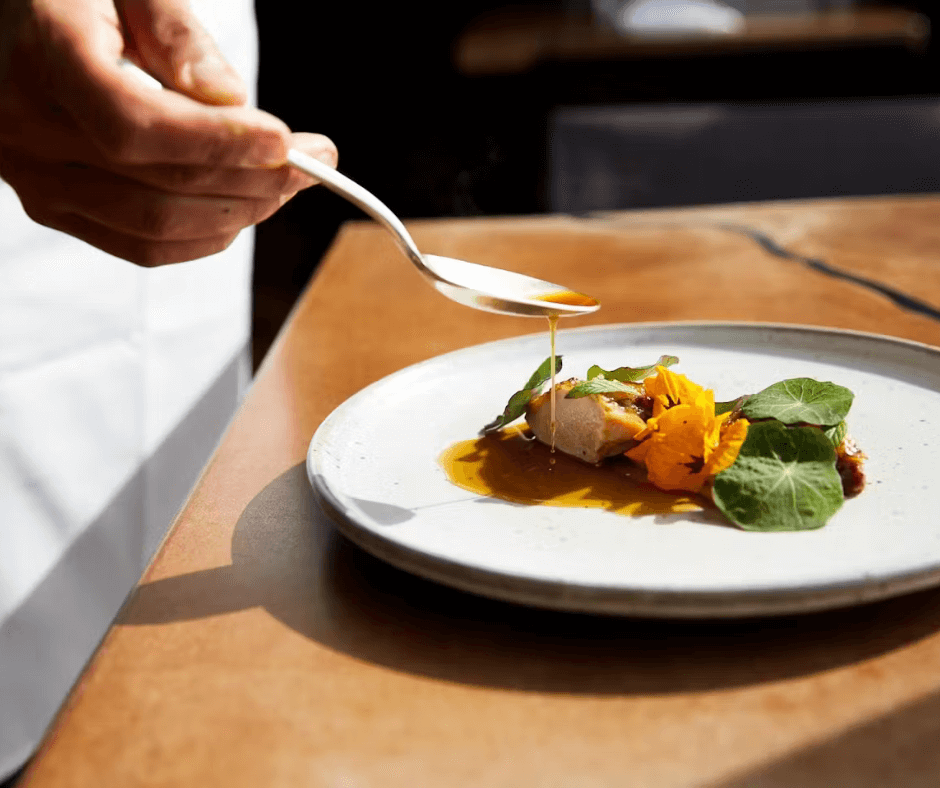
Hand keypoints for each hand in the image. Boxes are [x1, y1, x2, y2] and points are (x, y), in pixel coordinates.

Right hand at [0, 0, 336, 265]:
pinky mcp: (55, 206)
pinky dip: (205, 236)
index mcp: (43, 57)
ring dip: (240, 211)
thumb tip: (229, 100)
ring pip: (155, 225)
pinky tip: (246, 207)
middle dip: (254, 179)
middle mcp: (27, 128)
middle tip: (316, 160)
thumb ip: (177, 35)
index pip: (136, 125)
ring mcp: (37, 178)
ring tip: (289, 182)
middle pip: (159, 184)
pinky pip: (140, 245)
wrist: (13, 25)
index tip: (284, 141)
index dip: (218, 143)